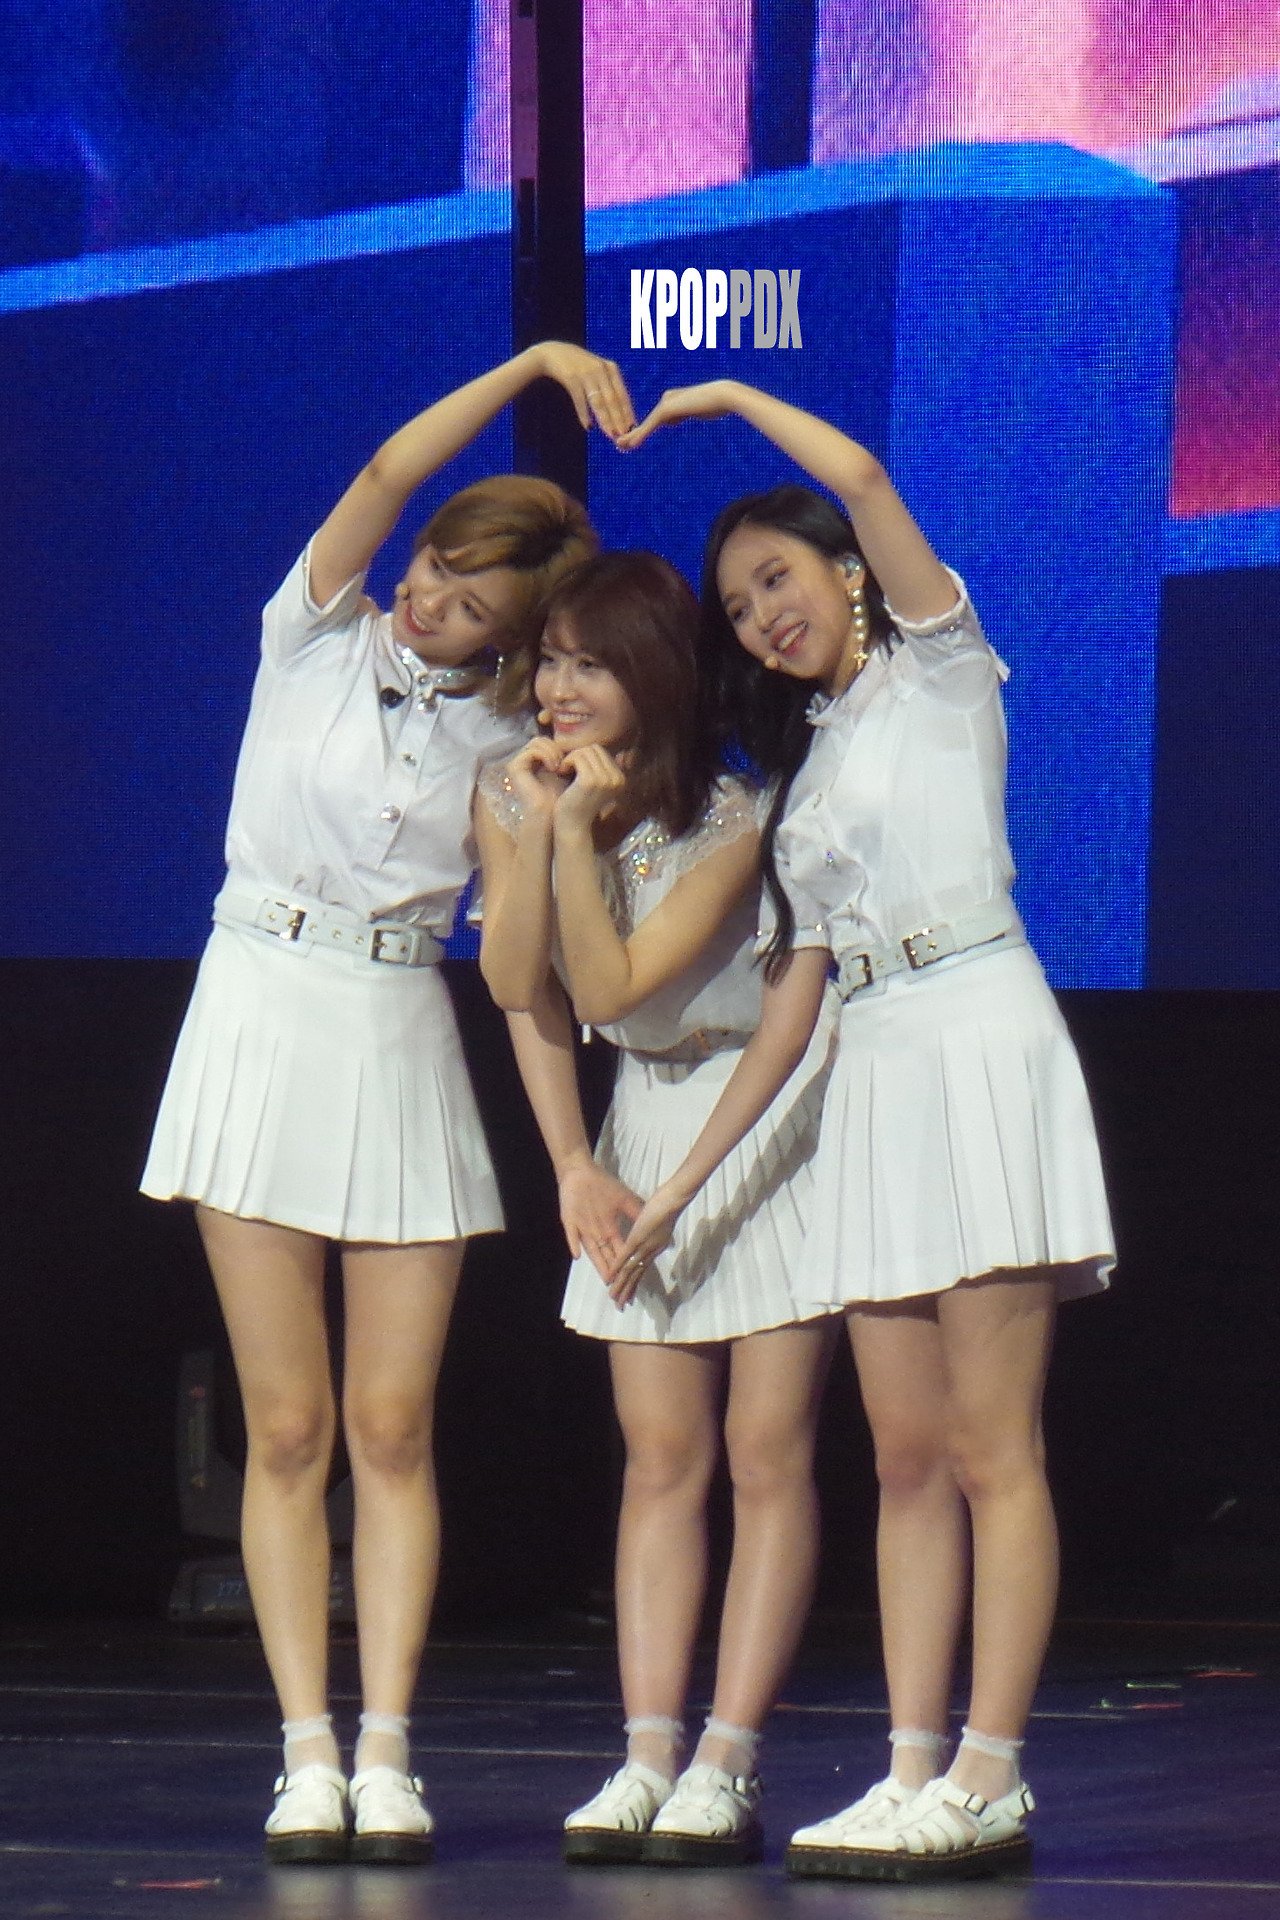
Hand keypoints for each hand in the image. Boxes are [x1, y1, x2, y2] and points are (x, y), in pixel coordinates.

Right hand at [506, 736, 569, 817]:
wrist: (550, 813)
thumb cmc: (559, 796)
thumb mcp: (563, 771)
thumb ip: (562, 755)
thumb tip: (573, 742)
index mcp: (532, 761)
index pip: (545, 741)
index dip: (559, 747)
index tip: (569, 760)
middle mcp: (522, 761)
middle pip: (540, 739)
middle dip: (555, 748)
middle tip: (564, 762)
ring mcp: (517, 763)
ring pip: (536, 742)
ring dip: (552, 751)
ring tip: (560, 766)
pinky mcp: (514, 766)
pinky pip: (532, 750)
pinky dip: (546, 755)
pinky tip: (553, 768)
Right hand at [531, 343, 635, 441]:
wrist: (553, 353)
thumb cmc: (579, 366)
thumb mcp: (598, 371)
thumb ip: (609, 387)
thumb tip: (622, 413)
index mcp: (611, 368)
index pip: (622, 395)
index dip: (627, 413)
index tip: (632, 429)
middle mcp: (601, 369)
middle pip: (612, 399)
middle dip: (619, 419)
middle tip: (624, 436)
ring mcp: (586, 373)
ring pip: (598, 401)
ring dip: (605, 419)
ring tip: (611, 434)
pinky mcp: (571, 378)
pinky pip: (580, 400)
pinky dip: (584, 414)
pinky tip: (588, 427)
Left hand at [555, 744, 626, 830]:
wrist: (571, 825)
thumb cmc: (578, 802)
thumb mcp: (593, 782)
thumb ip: (598, 766)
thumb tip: (596, 748)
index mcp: (620, 779)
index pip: (601, 752)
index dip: (584, 756)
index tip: (574, 769)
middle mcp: (617, 779)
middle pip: (594, 749)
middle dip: (578, 755)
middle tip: (566, 768)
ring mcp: (605, 779)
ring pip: (585, 751)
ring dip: (571, 758)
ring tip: (563, 771)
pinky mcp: (590, 780)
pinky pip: (577, 757)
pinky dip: (566, 761)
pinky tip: (561, 771)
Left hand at [559, 1162, 642, 1279]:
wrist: (580, 1171)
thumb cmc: (603, 1185)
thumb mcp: (624, 1199)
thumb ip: (634, 1212)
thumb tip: (650, 1226)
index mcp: (610, 1229)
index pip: (620, 1252)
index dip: (626, 1267)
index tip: (635, 1281)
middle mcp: (597, 1233)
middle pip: (607, 1257)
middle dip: (614, 1274)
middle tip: (621, 1291)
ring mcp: (582, 1229)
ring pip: (592, 1251)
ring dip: (598, 1265)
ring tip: (607, 1280)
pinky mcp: (569, 1221)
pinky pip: (571, 1234)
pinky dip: (574, 1244)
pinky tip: (578, 1255)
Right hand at [606, 1180, 687, 1305]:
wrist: (676, 1197)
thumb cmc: (670, 1204)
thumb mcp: (662, 1222)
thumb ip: (657, 1231)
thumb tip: (655, 1233)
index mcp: (655, 1248)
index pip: (643, 1270)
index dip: (635, 1284)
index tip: (629, 1295)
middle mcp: (650, 1251)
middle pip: (637, 1276)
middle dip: (628, 1291)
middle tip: (620, 1306)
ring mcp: (644, 1246)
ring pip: (630, 1270)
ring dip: (621, 1285)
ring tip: (614, 1298)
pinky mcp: (637, 1238)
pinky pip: (625, 1256)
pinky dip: (617, 1267)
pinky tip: (611, 1276)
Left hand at [617, 381, 737, 449]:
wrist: (724, 396)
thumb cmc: (716, 404)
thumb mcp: (698, 410)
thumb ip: (687, 413)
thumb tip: (680, 416)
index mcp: (672, 398)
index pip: (656, 418)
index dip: (643, 430)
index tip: (632, 441)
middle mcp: (666, 398)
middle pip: (647, 420)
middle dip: (633, 433)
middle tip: (620, 445)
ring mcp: (666, 402)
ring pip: (645, 423)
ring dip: (631, 436)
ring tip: (619, 446)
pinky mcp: (667, 409)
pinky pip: (650, 425)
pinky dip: (639, 435)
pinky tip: (629, 445)